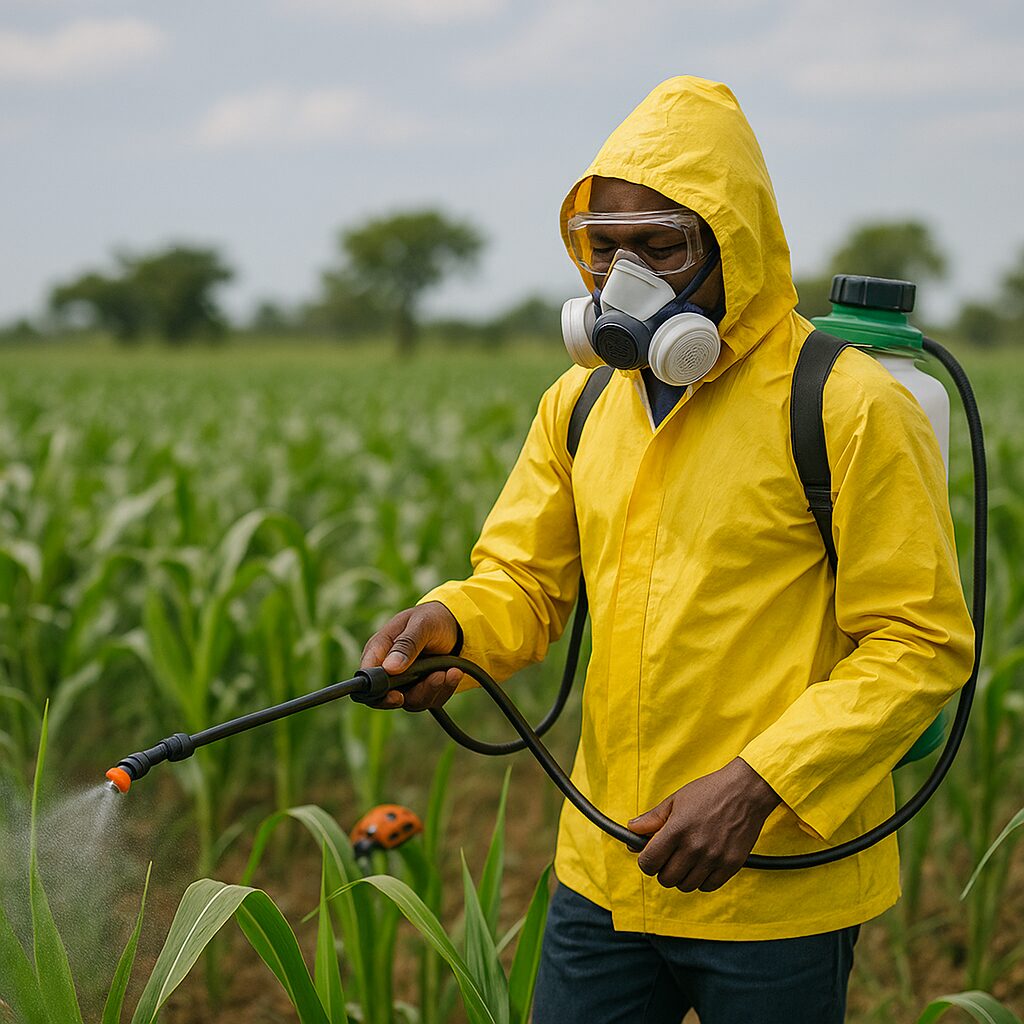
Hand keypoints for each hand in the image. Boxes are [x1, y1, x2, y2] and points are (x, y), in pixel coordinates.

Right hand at [359, 602, 463, 710]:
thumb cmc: (432, 618)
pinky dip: (444, 689)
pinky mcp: (421, 688)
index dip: (377, 692)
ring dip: (433, 689)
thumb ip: (406, 644)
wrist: (455, 624)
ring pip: (412, 702)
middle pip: (387, 698)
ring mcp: (404, 681)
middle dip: (414, 694)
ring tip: (450, 671)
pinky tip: (453, 673)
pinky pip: (429, 700)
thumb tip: (389, 668)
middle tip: (435, 679)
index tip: (398, 695)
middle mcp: (388, 669)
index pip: (366, 677)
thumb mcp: (422, 625)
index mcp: (379, 649)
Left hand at [630, 757, 780, 892]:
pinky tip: (702, 864)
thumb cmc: (709, 792)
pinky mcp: (731, 865)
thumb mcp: (676, 800)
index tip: (650, 856)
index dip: (645, 861)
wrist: (745, 791)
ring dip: (682, 876)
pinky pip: (708, 887)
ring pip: (686, 885)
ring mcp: (714, 858)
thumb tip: (632, 830)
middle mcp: (694, 847)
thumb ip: (652, 818)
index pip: (649, 863)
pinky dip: (701, 880)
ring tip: (686, 859)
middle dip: (662, 869)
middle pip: (666, 878)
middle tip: (669, 857)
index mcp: (677, 830)